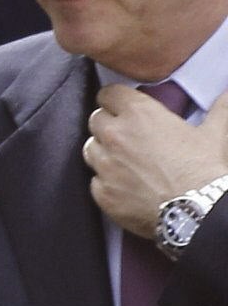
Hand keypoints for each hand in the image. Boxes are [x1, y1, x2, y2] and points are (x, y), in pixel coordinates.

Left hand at [86, 84, 227, 240]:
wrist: (198, 211)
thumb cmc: (205, 170)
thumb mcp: (215, 134)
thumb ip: (220, 108)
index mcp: (139, 114)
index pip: (109, 94)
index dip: (116, 100)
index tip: (123, 106)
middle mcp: (115, 136)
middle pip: (96, 120)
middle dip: (109, 124)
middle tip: (128, 135)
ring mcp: (105, 165)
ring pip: (91, 148)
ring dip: (104, 151)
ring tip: (125, 160)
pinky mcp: (101, 192)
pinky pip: (94, 180)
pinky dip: (106, 181)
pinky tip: (126, 185)